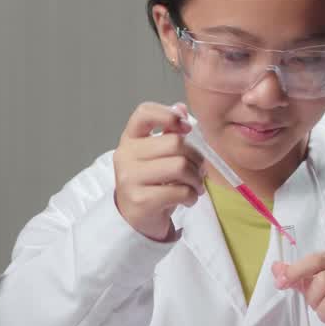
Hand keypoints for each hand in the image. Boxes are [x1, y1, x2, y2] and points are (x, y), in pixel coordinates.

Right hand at [113, 102, 204, 241]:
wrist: (134, 218)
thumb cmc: (151, 182)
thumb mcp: (157, 155)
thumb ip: (169, 132)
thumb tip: (181, 107)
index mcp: (130, 139)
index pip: (144, 113)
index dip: (168, 114)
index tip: (186, 128)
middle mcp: (125, 155)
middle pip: (174, 143)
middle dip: (195, 157)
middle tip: (199, 170)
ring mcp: (130, 178)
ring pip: (179, 166)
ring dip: (196, 178)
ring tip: (195, 186)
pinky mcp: (141, 200)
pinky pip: (179, 191)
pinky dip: (191, 196)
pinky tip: (188, 199)